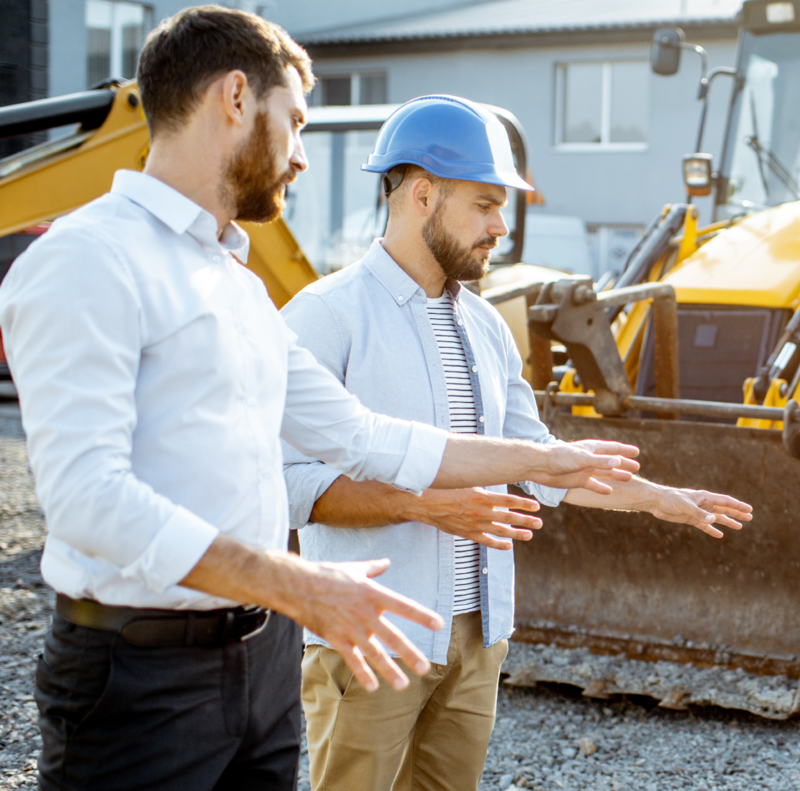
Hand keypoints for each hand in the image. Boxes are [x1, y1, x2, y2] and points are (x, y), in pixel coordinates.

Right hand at [283, 557, 443, 692]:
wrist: (299, 585)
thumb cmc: (328, 574)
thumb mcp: (354, 568)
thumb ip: (373, 568)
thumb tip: (386, 562)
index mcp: (373, 594)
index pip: (404, 606)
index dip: (421, 616)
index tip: (439, 625)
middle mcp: (366, 613)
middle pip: (393, 637)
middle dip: (409, 654)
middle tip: (424, 668)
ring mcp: (351, 628)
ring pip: (374, 653)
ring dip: (390, 670)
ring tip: (403, 685)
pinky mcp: (336, 638)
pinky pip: (352, 659)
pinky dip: (363, 673)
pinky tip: (373, 686)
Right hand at [408, 488, 541, 549]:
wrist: (425, 503)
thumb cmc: (445, 488)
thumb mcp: (466, 481)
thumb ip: (483, 484)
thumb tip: (496, 478)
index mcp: (482, 497)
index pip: (509, 501)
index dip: (524, 504)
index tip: (537, 506)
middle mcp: (481, 512)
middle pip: (509, 517)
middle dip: (526, 520)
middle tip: (540, 522)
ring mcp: (475, 525)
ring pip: (501, 531)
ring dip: (517, 533)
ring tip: (529, 534)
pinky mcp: (468, 533)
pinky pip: (487, 541)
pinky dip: (499, 544)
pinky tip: (508, 545)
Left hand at [530, 440, 639, 493]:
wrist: (539, 466)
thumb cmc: (559, 458)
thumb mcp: (582, 459)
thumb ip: (600, 461)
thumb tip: (618, 462)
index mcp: (591, 449)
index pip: (612, 448)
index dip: (625, 450)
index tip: (637, 452)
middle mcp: (589, 458)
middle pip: (610, 461)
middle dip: (623, 464)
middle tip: (637, 467)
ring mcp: (584, 470)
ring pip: (604, 473)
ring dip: (615, 475)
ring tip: (628, 478)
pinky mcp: (577, 480)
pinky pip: (592, 485)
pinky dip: (601, 488)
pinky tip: (609, 492)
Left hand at [647, 486, 752, 537]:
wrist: (655, 502)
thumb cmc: (670, 499)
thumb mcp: (685, 506)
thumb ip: (699, 513)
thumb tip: (714, 520)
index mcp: (704, 497)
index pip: (725, 501)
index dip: (737, 505)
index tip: (749, 509)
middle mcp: (703, 504)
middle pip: (724, 509)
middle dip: (736, 513)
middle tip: (750, 517)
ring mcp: (697, 512)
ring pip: (716, 518)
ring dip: (727, 521)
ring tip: (740, 527)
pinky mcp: (690, 519)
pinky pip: (704, 526)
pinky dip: (712, 530)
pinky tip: (719, 535)